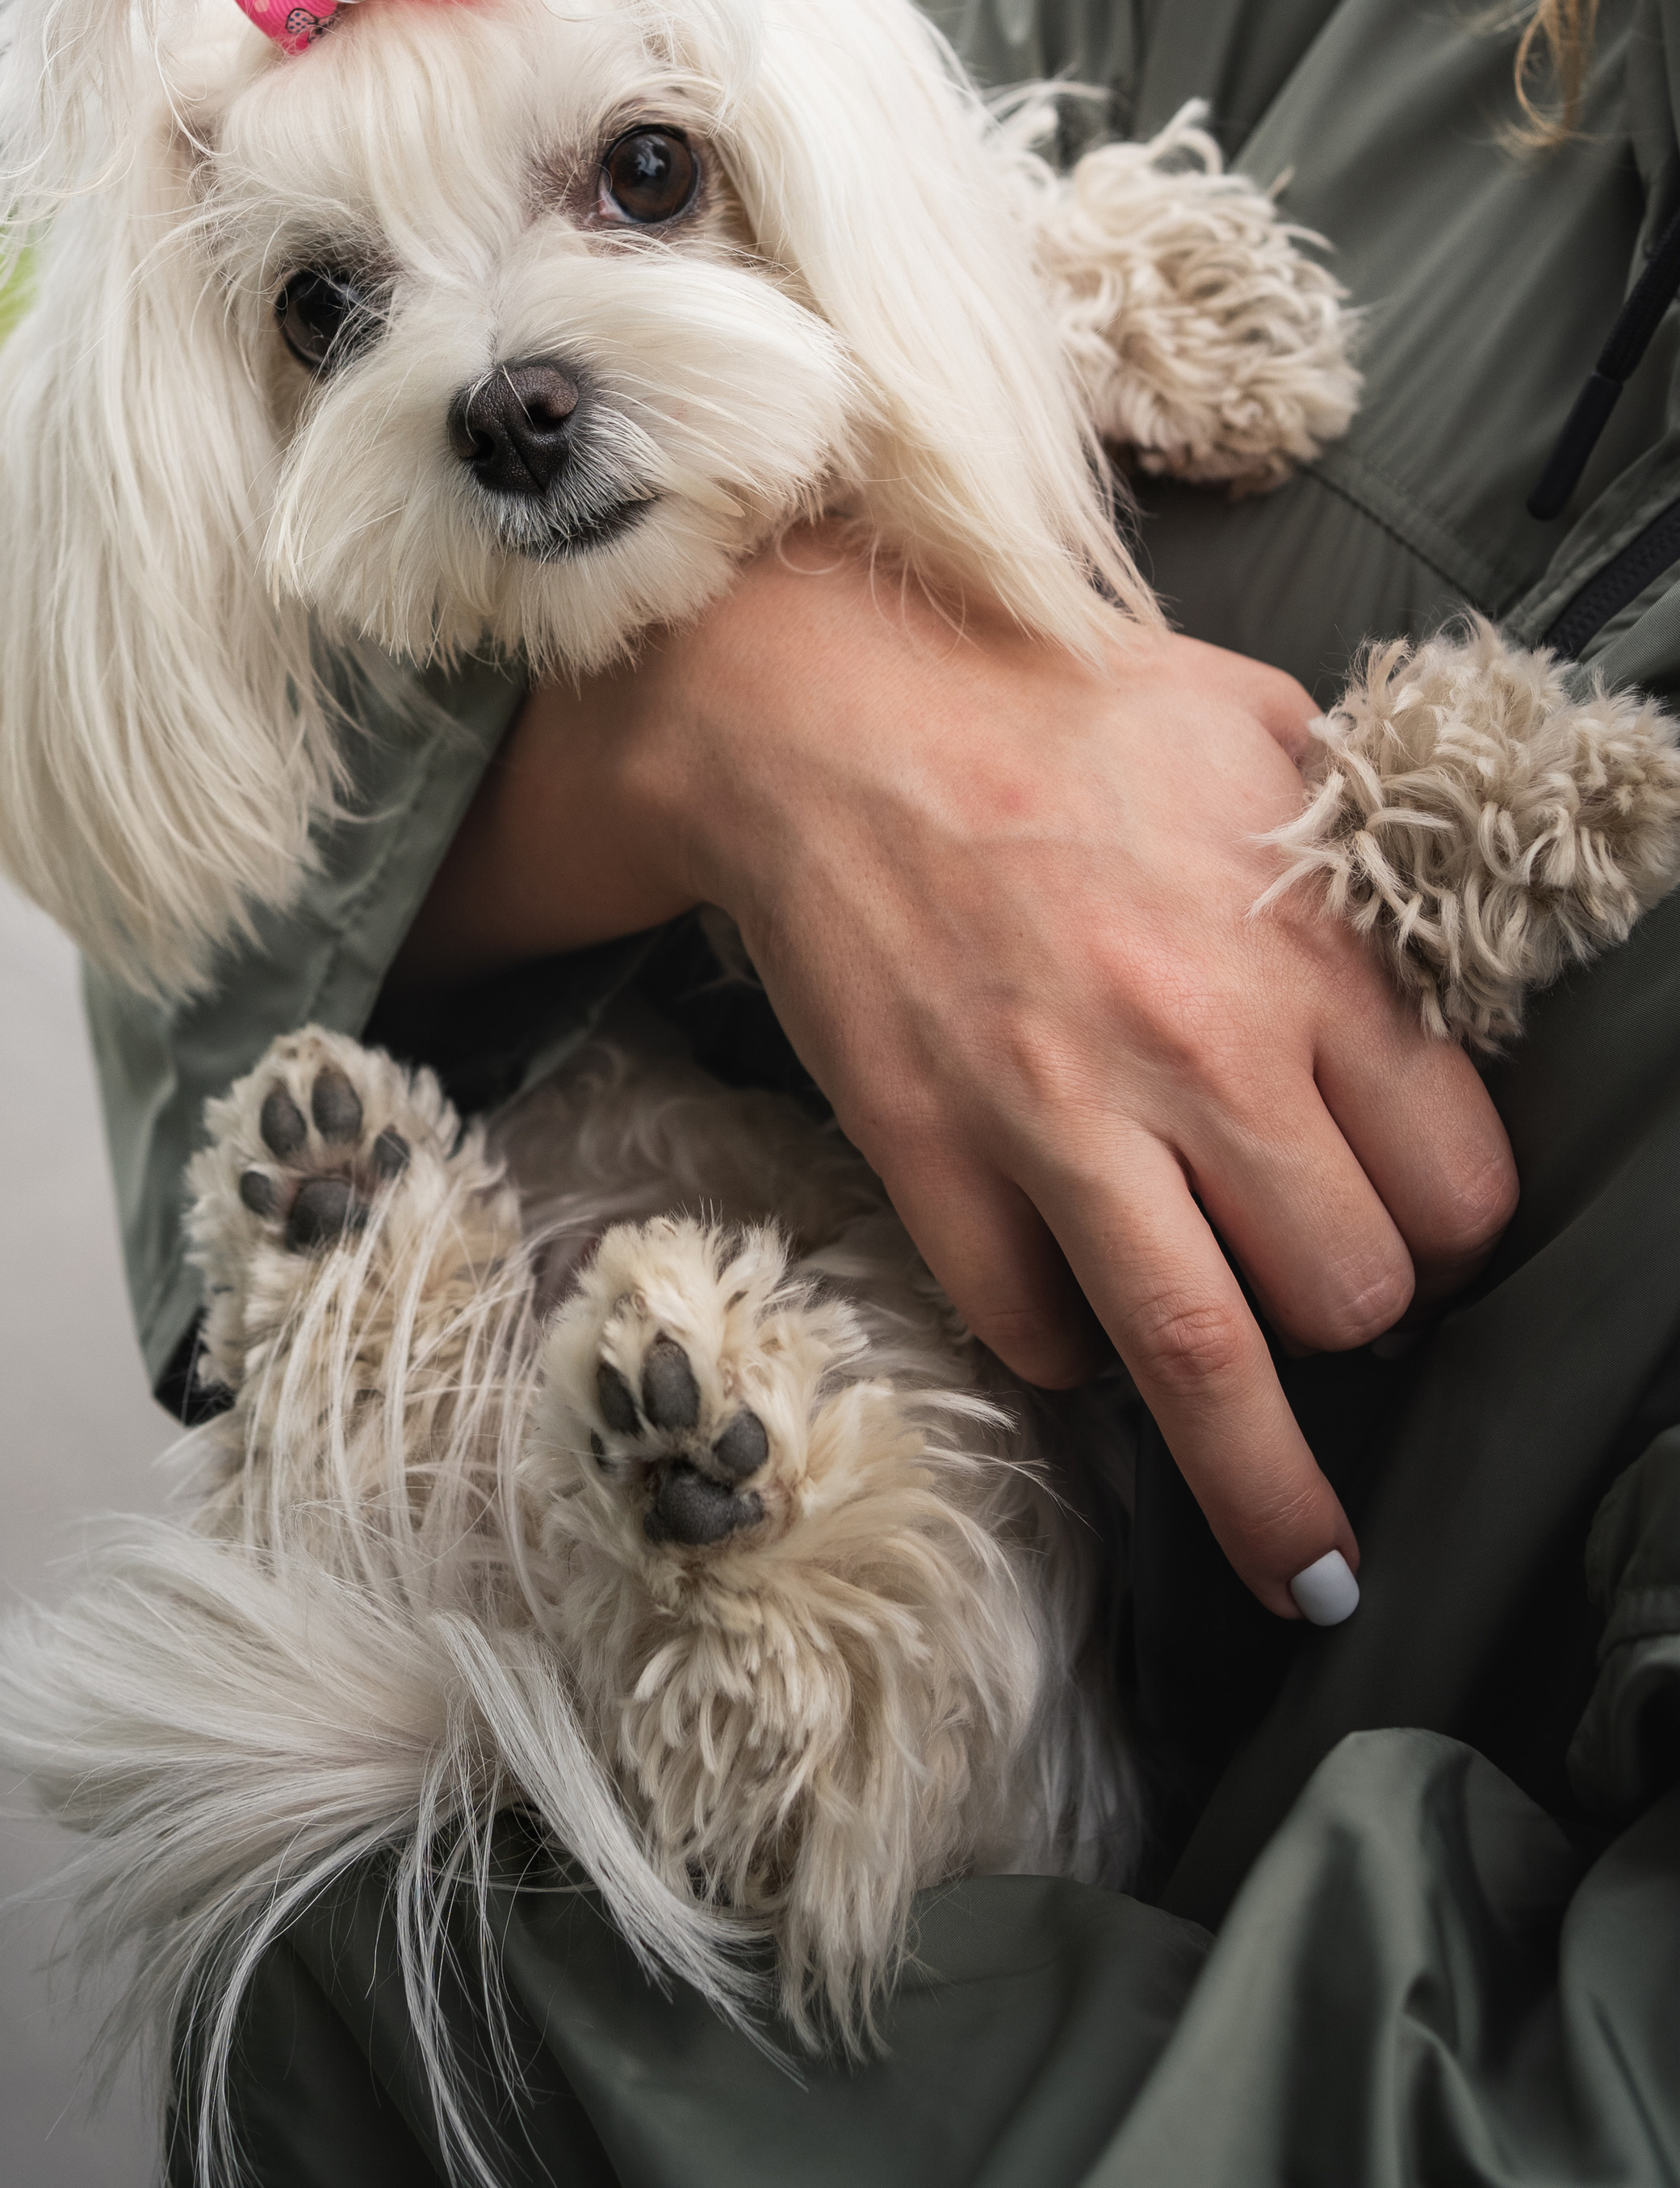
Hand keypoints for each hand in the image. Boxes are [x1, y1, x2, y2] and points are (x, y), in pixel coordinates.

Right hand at [394, 530, 1516, 1616]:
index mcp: (1303, 948)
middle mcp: (1199, 1048)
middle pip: (1353, 1292)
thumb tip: (1426, 956)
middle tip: (1326, 1296)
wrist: (819, 712)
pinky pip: (1033, 1331)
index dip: (1451, 1227)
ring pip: (1205, 1368)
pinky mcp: (933, 1159)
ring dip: (1265, 1490)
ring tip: (1301, 1572)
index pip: (1455, 1181)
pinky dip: (1067, 1356)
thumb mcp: (1251, 725)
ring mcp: (1057, 1118)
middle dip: (1355, 1316)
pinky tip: (1076, 1325)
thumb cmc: (1041, 704)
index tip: (1422, 1231)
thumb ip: (1351, 852)